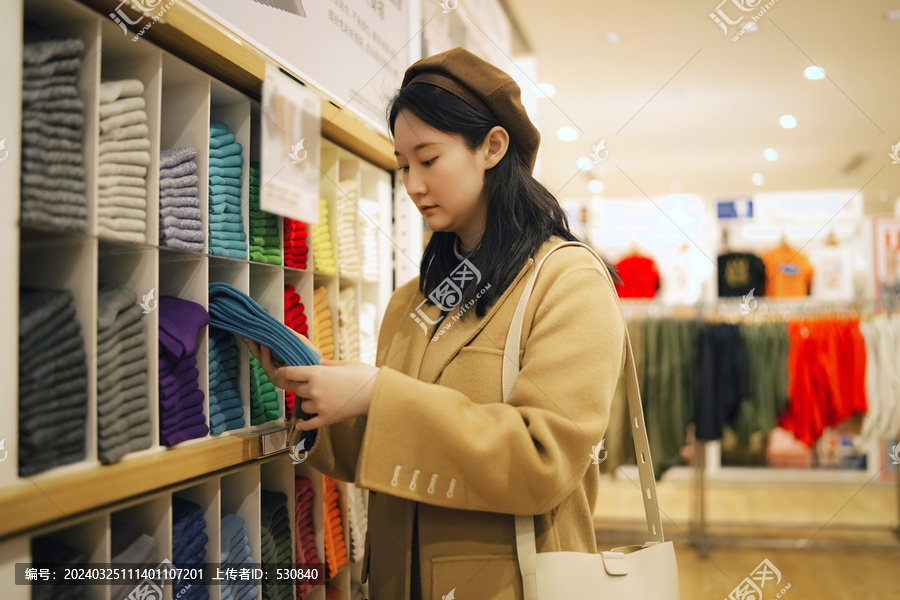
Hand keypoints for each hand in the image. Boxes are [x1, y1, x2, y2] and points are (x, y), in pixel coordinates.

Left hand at [238, 333, 379, 429]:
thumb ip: (329, 363)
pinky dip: (303, 424)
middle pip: (296, 390)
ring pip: (303, 406)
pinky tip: (300, 424)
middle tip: (311, 386)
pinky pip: (309, 423)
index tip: (280, 373)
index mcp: (317, 373)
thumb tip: (319, 362)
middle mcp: (314, 389)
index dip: (283, 372)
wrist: (378, 393)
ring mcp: (320, 406)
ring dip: (307, 403)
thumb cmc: (365, 375)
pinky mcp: (327, 418)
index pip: (290, 373)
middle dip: (301, 387)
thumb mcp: (346, 363)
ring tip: (319, 400)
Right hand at [240, 329, 318, 379]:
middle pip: (257, 352)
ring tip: (253, 337)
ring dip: (256, 347)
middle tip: (244, 332)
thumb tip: (277, 323)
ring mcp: (274, 372)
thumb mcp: (300, 342)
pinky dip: (266, 355)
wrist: (320, 372)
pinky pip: (269, 365)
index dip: (254, 338)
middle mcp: (273, 365)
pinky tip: (264, 346)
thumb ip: (290, 334)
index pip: (261, 347)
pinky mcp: (278, 378)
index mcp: (276, 357)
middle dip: (250, 342)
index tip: (249, 328)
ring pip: (261, 358)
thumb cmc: (311, 359)